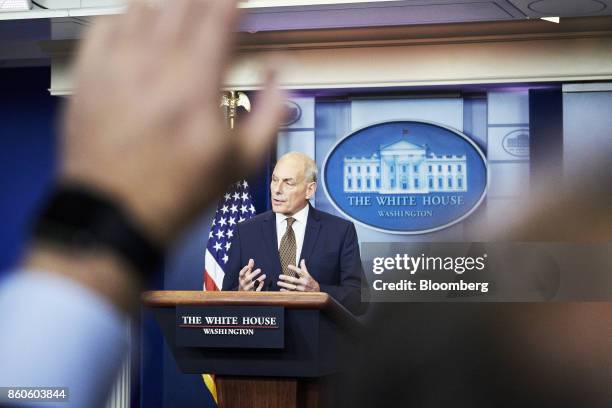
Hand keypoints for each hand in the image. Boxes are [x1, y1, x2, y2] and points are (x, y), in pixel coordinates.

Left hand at [62, 0, 284, 245]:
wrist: (115, 212)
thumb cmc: (179, 191)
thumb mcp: (240, 163)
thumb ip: (270, 112)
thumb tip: (280, 72)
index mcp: (196, 84)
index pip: (217, 14)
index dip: (231, 5)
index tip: (237, 7)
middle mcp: (154, 64)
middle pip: (181, 3)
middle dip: (202, 4)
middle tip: (211, 16)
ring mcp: (116, 65)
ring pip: (143, 6)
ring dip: (167, 9)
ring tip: (178, 26)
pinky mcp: (88, 74)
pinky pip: (105, 22)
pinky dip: (127, 20)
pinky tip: (138, 37)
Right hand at [238, 258, 265, 290]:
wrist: (242, 294)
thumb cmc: (245, 282)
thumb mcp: (246, 275)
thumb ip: (249, 268)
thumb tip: (251, 259)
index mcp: (241, 278)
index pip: (241, 274)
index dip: (244, 270)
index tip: (247, 266)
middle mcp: (243, 284)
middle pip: (247, 279)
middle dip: (253, 274)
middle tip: (260, 269)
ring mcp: (247, 289)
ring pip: (252, 285)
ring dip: (258, 280)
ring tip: (264, 275)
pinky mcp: (251, 293)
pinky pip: (256, 290)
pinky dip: (259, 286)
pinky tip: (263, 282)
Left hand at [277, 259, 319, 291]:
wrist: (317, 292)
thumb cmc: (311, 282)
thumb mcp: (308, 275)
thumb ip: (304, 268)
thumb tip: (302, 260)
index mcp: (306, 277)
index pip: (300, 271)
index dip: (294, 268)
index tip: (288, 266)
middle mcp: (304, 283)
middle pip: (294, 280)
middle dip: (286, 278)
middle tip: (280, 276)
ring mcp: (301, 289)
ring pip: (292, 287)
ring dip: (285, 285)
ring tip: (278, 282)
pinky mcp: (300, 294)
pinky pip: (292, 293)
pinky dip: (286, 292)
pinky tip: (281, 289)